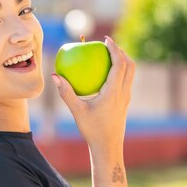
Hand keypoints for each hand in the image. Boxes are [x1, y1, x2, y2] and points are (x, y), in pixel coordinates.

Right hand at [52, 36, 134, 151]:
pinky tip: (105, 74)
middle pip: (130, 65)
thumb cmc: (92, 130)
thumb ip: (66, 93)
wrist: (108, 147)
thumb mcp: (77, 111)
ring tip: (109, 55)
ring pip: (131, 73)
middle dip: (122, 51)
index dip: (115, 49)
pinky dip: (120, 72)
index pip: (119, 65)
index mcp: (114, 92)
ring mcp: (126, 98)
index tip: (106, 40)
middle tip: (108, 44)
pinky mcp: (125, 103)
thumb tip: (55, 76)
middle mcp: (124, 93)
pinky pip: (125, 81)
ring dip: (123, 61)